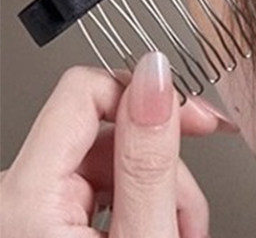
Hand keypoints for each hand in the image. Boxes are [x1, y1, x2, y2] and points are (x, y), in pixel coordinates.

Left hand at [0, 51, 238, 236]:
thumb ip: (149, 159)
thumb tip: (156, 75)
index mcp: (26, 199)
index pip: (83, 89)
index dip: (146, 95)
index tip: (192, 117)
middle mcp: (16, 198)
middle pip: (109, 132)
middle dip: (166, 165)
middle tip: (196, 205)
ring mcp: (30, 213)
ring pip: (115, 161)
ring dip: (164, 190)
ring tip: (186, 231)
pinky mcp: (46, 225)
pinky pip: (104, 187)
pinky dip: (144, 206)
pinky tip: (166, 229)